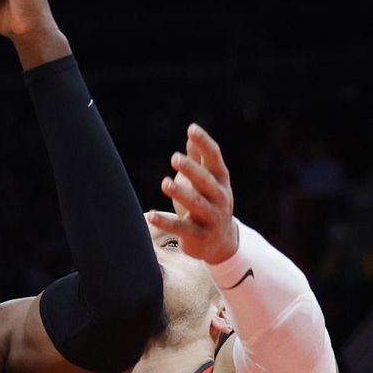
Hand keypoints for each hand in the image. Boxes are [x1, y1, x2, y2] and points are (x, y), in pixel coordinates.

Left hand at [148, 124, 238, 264]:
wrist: (221, 243)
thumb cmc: (209, 202)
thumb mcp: (208, 180)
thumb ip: (200, 158)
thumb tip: (191, 131)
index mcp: (221, 180)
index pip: (214, 159)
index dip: (204, 143)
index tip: (192, 129)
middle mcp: (219, 197)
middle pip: (206, 181)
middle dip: (192, 169)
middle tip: (175, 157)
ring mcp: (211, 217)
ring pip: (196, 204)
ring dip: (181, 193)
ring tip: (165, 183)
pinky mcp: (198, 235)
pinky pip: (180, 228)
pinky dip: (165, 222)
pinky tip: (151, 215)